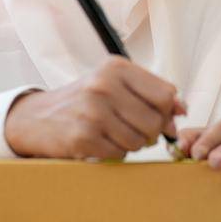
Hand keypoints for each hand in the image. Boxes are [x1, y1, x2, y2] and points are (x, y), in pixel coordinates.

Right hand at [4, 56, 185, 159]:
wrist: (38, 117)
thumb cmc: (85, 100)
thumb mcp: (116, 85)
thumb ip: (151, 94)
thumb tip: (182, 110)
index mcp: (116, 67)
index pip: (165, 95)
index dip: (166, 112)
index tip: (158, 117)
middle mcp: (103, 85)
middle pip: (155, 121)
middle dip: (151, 132)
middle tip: (137, 131)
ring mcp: (91, 112)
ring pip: (138, 140)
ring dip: (133, 144)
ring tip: (117, 135)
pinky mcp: (82, 138)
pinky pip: (119, 154)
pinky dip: (116, 153)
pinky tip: (102, 143)